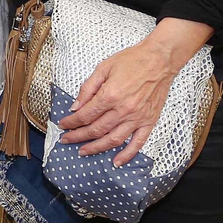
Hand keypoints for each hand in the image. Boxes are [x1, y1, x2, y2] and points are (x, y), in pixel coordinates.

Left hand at [58, 18, 209, 164]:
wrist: (159, 60)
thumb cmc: (131, 60)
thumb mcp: (103, 68)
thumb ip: (88, 89)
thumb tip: (75, 107)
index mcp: (110, 95)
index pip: (85, 115)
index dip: (71, 122)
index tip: (63, 125)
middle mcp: (123, 110)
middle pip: (96, 130)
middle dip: (78, 136)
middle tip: (66, 140)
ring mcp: (137, 118)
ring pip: (113, 140)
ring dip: (96, 148)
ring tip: (83, 151)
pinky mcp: (149, 122)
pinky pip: (137, 143)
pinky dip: (127, 155)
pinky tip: (116, 162)